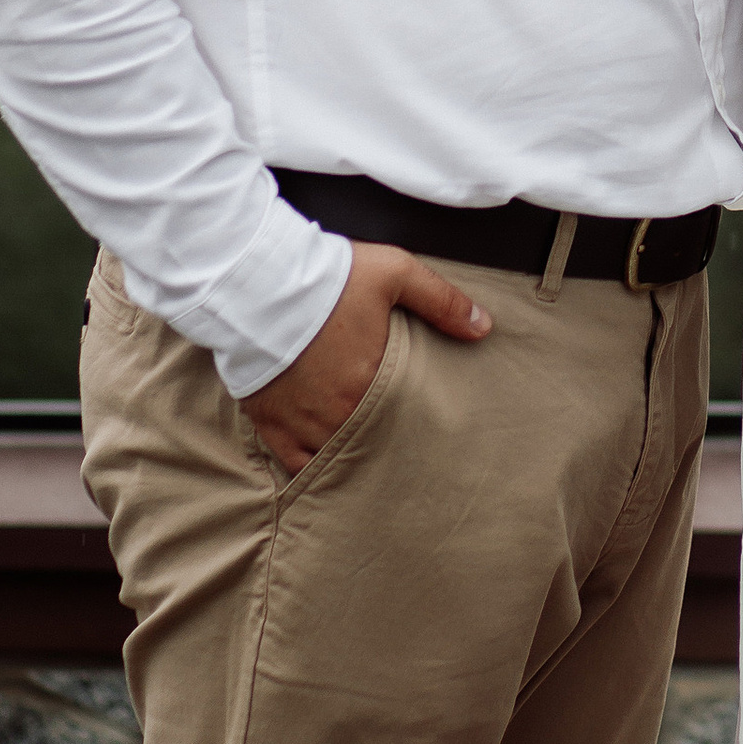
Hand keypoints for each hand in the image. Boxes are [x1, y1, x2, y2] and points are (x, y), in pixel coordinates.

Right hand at [241, 239, 490, 476]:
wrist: (258, 282)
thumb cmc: (328, 277)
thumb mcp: (395, 274)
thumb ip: (442, 301)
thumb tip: (484, 328)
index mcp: (374, 382)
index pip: (408, 417)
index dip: (418, 420)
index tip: (427, 423)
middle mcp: (341, 413)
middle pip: (375, 442)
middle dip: (388, 443)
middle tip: (402, 447)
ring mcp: (304, 424)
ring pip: (338, 458)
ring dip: (353, 455)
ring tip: (368, 457)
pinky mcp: (271, 425)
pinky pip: (296, 466)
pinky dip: (312, 469)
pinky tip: (325, 467)